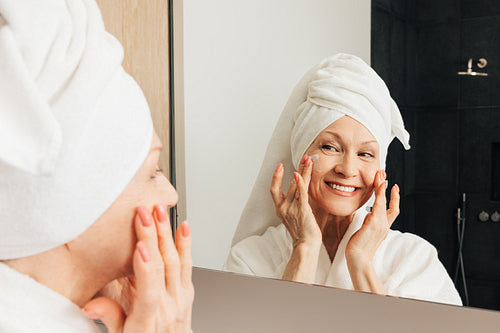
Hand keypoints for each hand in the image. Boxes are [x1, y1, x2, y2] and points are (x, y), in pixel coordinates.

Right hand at [83, 205, 193, 332]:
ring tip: (159, 212)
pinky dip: (185, 243)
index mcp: (147, 321)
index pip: (149, 291)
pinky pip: (187, 264)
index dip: (145, 267)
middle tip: (144, 213)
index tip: (140, 246)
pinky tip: (183, 226)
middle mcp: (167, 308)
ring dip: (167, 233)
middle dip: (153, 236)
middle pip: (162, 267)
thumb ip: (108, 317)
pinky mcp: (187, 290)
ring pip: (175, 260)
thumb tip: (91, 305)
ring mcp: (180, 297)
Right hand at [270, 155, 320, 247]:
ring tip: (309, 161)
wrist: (306, 245)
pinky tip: (299, 174)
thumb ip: (296, 203)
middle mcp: (283, 208)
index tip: (280, 166)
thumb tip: (301, 191)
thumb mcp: (296, 215)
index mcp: (280, 209)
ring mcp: (291, 209)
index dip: (275, 177)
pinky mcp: (301, 211)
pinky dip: (300, 183)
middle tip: (304, 157)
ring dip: (304, 171)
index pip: (273, 190)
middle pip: (290, 183)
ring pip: (297, 186)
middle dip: (298, 168)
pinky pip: (300, 194)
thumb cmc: (304, 232)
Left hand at [345, 170, 399, 273]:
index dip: (394, 198)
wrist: (358, 259)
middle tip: (384, 173)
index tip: (393, 186)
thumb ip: (368, 222)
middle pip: (391, 203)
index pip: (392, 210)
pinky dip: (380, 194)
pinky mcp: (374, 223)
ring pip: (384, 201)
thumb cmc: (358, 248)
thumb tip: (368, 214)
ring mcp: (381, 224)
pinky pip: (379, 205)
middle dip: (388, 188)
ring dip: (382, 186)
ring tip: (380, 174)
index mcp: (383, 227)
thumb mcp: (365, 232)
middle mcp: (384, 225)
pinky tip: (379, 184)